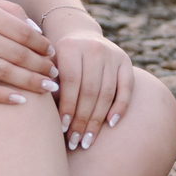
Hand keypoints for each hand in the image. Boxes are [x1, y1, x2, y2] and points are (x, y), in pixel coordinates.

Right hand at [0, 0, 58, 104]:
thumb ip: (8, 11)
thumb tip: (35, 31)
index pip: (24, 33)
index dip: (42, 46)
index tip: (53, 54)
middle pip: (19, 55)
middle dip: (42, 67)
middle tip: (56, 76)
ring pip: (5, 73)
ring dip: (31, 82)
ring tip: (48, 89)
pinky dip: (3, 95)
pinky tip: (20, 101)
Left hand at [48, 17, 133, 148]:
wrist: (79, 34)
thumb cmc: (57, 58)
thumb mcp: (49, 64)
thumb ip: (48, 84)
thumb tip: (48, 117)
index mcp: (70, 46)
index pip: (71, 81)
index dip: (68, 106)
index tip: (63, 128)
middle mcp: (94, 48)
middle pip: (90, 90)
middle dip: (82, 119)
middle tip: (75, 142)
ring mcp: (112, 54)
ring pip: (107, 92)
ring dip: (97, 120)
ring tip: (88, 140)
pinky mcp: (126, 61)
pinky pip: (127, 88)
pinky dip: (120, 106)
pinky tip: (111, 124)